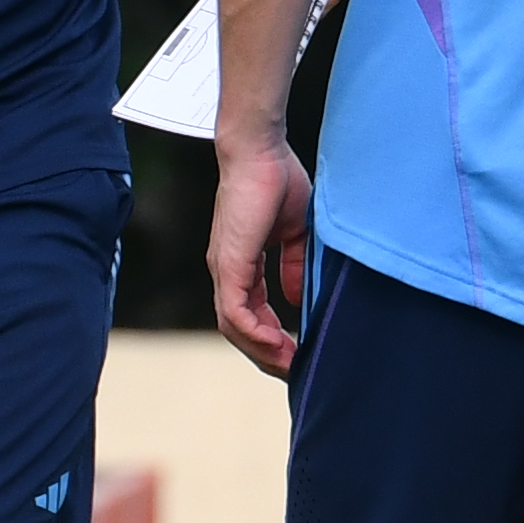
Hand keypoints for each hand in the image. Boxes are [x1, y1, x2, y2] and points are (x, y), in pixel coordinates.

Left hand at [208, 138, 316, 378]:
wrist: (260, 151)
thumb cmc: (276, 180)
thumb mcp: (292, 233)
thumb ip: (292, 265)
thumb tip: (296, 297)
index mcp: (241, 264)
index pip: (251, 313)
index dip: (273, 338)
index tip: (298, 354)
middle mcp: (227, 271)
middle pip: (239, 329)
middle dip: (267, 354)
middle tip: (295, 371)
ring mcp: (225, 268)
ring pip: (234, 327)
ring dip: (262, 350)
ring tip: (290, 364)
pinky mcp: (229, 263)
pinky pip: (235, 312)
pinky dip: (256, 333)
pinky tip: (279, 344)